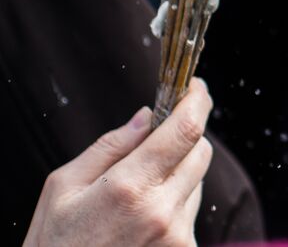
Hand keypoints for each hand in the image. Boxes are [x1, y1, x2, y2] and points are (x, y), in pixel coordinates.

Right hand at [23, 80, 214, 246]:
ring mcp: (177, 237)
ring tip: (135, 196)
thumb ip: (110, 146)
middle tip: (158, 138)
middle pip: (201, 151)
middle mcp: (162, 212)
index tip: (195, 87)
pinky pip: (191, 213)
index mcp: (129, 188)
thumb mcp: (63, 188)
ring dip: (177, 174)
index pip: (185, 130)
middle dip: (185, 136)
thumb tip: (147, 116)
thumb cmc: (55, 244)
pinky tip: (142, 220)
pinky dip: (175, 205)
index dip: (197, 101)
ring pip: (198, 182)